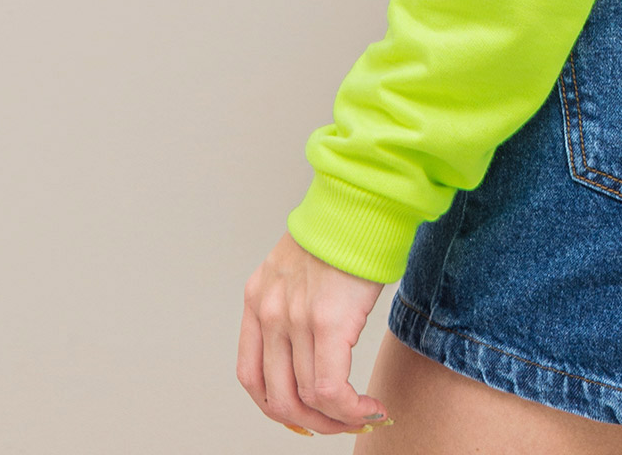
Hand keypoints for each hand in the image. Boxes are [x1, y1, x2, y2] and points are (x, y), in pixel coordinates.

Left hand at [239, 231, 392, 435]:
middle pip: (277, 398)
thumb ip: (294, 301)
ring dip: (337, 420)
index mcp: (257, 297)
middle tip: (339, 424)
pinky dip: (350, 410)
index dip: (276, 407)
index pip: (250, 375)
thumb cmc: (345, 227)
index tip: (305, 417)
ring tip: (363, 416)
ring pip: (307, 399)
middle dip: (311, 423)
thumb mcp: (301, 265)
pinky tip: (370, 407)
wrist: (366, 197)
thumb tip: (313, 347)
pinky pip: (330, 389)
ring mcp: (295, 319)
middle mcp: (269, 312)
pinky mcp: (328, 322)